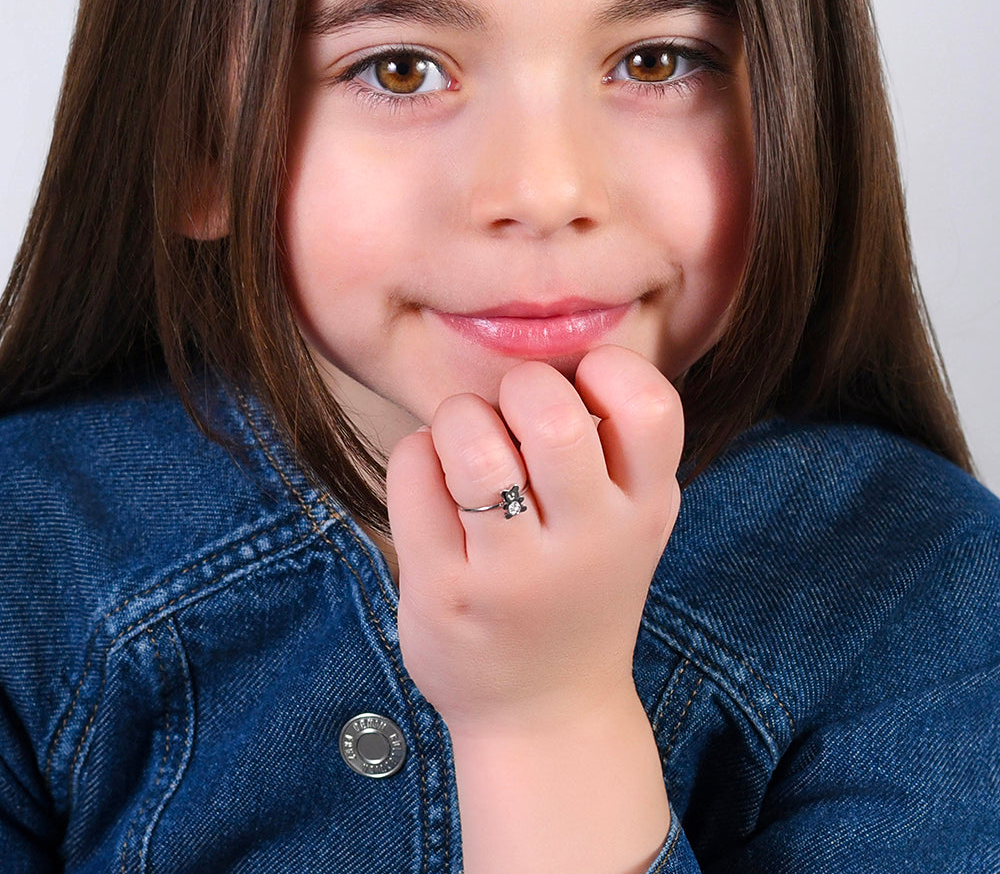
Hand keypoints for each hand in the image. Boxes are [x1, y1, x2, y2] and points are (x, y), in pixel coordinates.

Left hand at [386, 344, 682, 734]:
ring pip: (471, 440)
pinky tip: (433, 481)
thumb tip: (554, 354)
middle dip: (518, 387)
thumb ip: (615, 449)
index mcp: (644, 510)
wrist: (544, 712)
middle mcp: (588, 541)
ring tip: (463, 447)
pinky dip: (417, 452)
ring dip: (459, 418)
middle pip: (550, 413)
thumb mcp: (631, 525)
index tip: (580, 392)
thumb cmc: (583, 591)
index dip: (607, 371)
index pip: (649, 404)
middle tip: (510, 417)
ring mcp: (512, 572)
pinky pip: (413, 469)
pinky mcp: (444, 590)